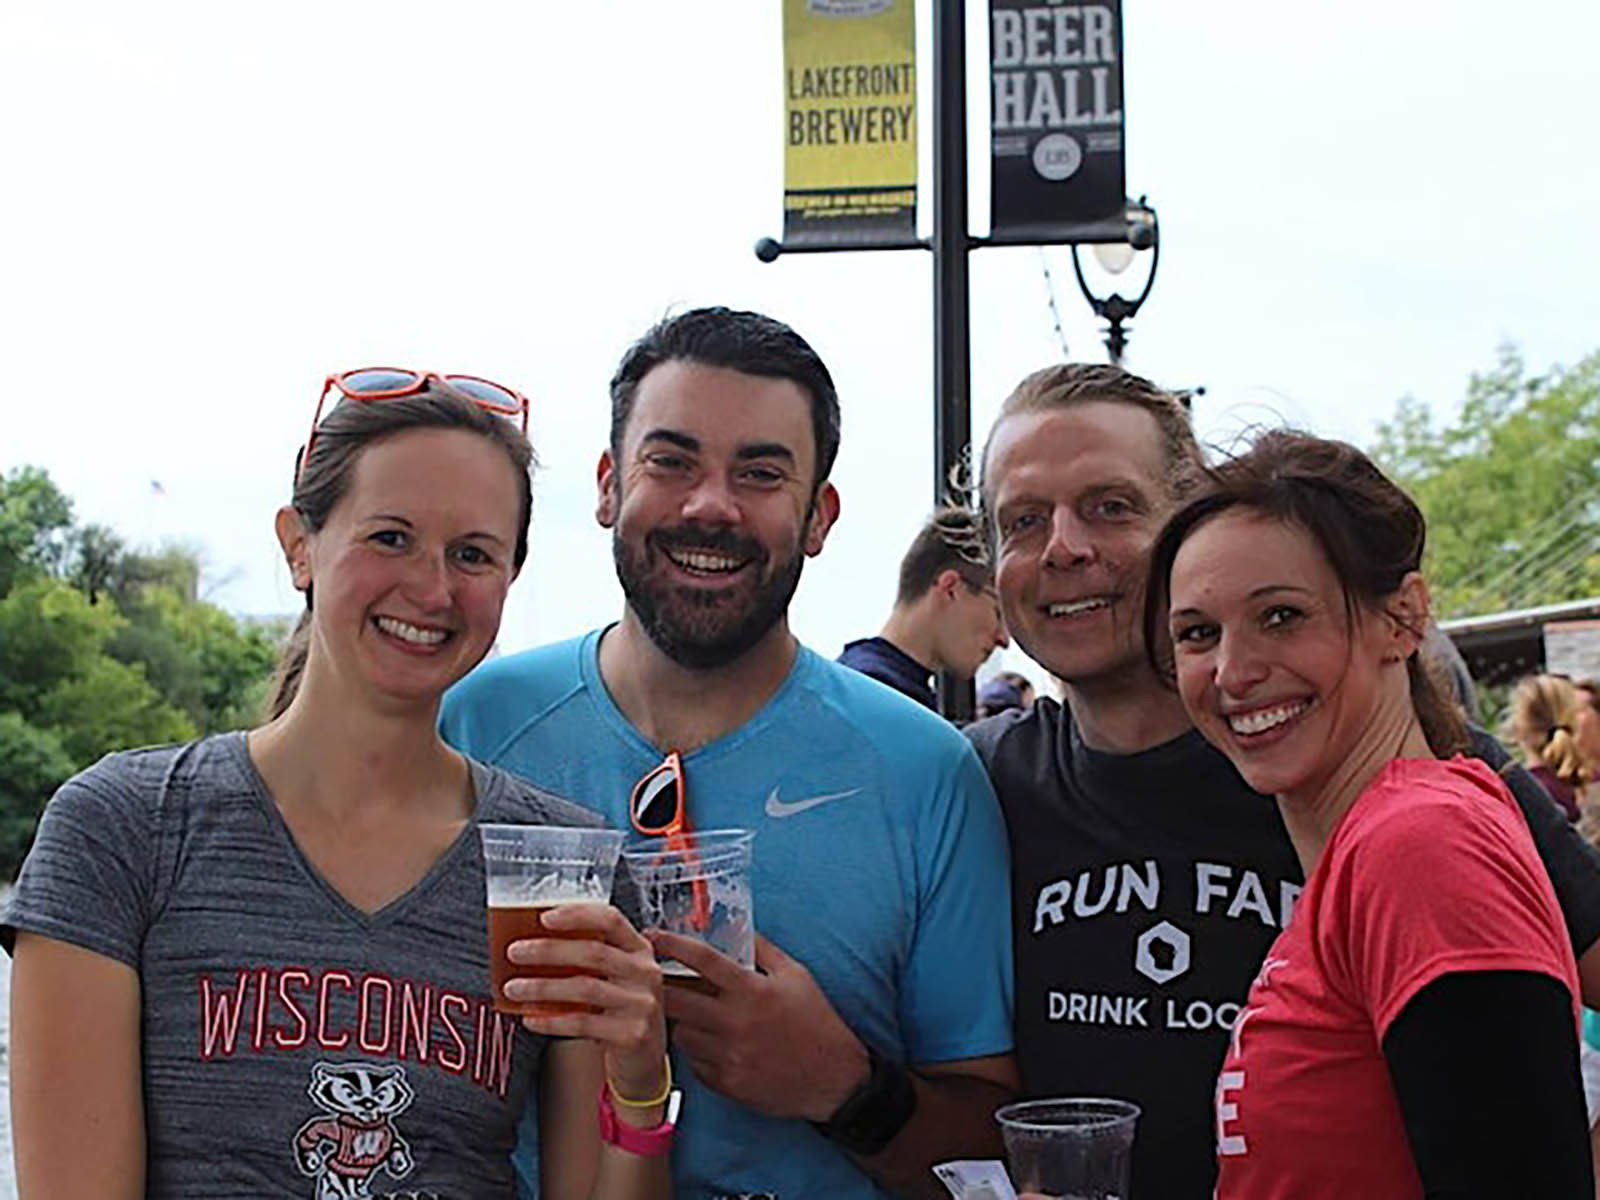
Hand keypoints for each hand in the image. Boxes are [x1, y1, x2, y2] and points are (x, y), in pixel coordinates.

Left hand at [506, 903, 667, 1099]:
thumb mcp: (613, 979)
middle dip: (548, 950)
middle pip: (594, 952)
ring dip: (542, 986)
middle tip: (515, 952)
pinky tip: (530, 1018)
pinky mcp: (633, 1034)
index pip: (611, 920)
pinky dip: (551, 1020)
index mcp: (639, 950)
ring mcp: (642, 1004)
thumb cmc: (618, 1012)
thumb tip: (531, 944)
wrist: (643, 1062)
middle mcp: (646, 973)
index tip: (544, 917)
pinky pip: (582, 1023)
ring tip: (513, 987)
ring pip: (585, 988)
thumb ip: (587, 960)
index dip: (577, 915)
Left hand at [649, 930, 868, 1121]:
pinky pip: (694, 1065)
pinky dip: (697, 1053)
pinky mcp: (727, 1083)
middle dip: (661, 988)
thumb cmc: (817, 1022)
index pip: (701, 960)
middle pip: (675, 1000)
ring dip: (682, 1023)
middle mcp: (735, 1022)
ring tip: (694, 1017)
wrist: (834, 1077)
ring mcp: (729, 1055)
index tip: (654, 936)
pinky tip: (712, 1046)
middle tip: (659, 982)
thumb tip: (738, 927)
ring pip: (681, 1034)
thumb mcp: (796, 975)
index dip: (671, 944)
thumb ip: (763, 950)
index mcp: (752, 990)